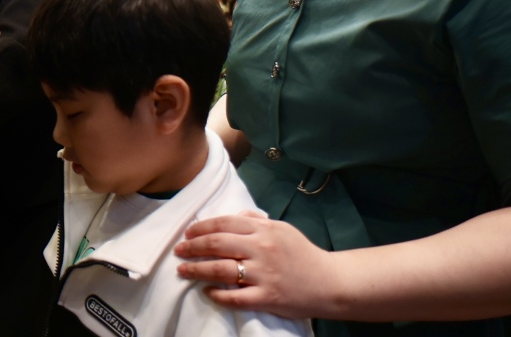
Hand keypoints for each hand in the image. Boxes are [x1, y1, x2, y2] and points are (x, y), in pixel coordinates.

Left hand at [174, 210, 336, 318]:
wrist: (331, 282)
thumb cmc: (304, 254)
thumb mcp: (282, 229)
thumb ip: (257, 220)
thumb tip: (236, 213)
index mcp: (263, 230)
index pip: (223, 223)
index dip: (200, 228)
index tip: (187, 233)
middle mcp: (261, 249)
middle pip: (216, 244)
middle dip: (192, 247)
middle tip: (179, 251)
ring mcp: (263, 274)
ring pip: (220, 270)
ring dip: (197, 270)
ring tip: (183, 270)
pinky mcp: (267, 297)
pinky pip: (235, 297)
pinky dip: (217, 294)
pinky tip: (207, 291)